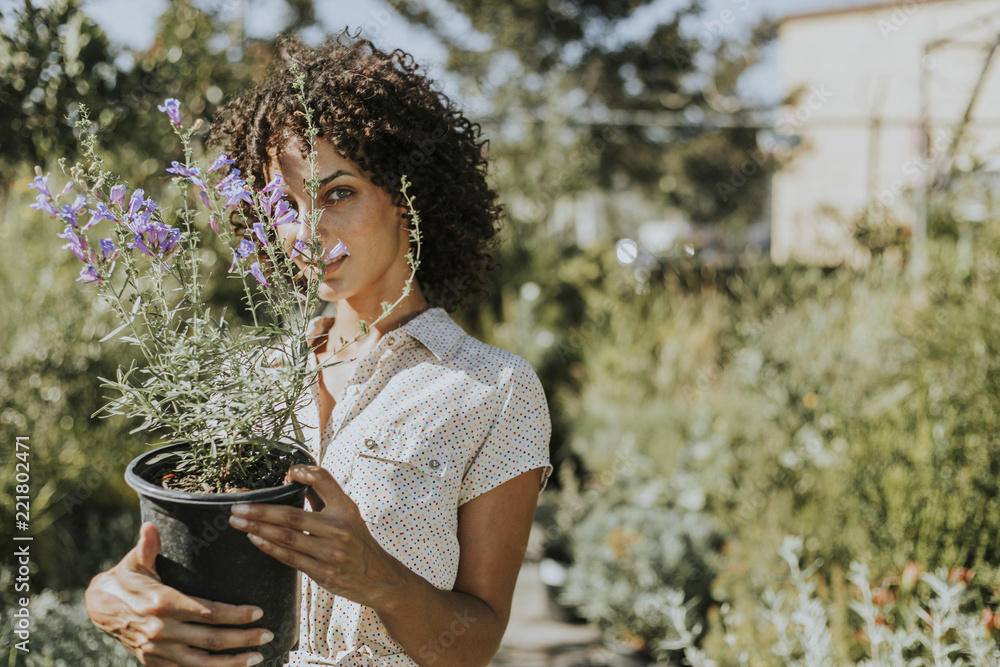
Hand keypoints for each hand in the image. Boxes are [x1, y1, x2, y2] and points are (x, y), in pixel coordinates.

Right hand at [85, 522, 272, 665]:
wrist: (99, 606)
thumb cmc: (126, 578)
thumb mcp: (135, 561)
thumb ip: (147, 546)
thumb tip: (150, 525)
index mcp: (161, 603)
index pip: (207, 612)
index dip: (234, 614)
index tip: (257, 611)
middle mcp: (160, 630)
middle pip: (210, 639)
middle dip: (243, 639)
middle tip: (267, 635)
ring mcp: (157, 649)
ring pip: (201, 663)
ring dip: (231, 663)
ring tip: (257, 658)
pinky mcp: (153, 661)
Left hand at [228, 465, 408, 611]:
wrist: (379, 577)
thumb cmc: (357, 541)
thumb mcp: (349, 515)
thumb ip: (323, 497)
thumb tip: (294, 477)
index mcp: (346, 508)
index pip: (323, 480)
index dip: (303, 473)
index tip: (286, 473)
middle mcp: (340, 528)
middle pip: (293, 515)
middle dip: (261, 511)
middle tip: (237, 507)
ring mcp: (332, 553)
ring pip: (288, 538)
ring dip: (258, 529)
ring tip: (237, 522)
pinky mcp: (325, 573)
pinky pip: (291, 558)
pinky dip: (270, 548)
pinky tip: (254, 540)